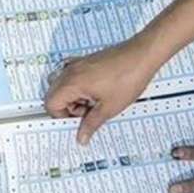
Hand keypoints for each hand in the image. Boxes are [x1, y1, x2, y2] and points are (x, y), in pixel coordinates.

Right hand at [44, 34, 164, 144]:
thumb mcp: (109, 108)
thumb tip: (81, 137)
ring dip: (72, 96)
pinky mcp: (86, 61)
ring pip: (62, 85)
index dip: (63, 117)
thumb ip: (91, 124)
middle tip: (87, 112)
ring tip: (92, 101)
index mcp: (72, 83)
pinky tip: (94, 90)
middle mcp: (70, 71)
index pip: (50, 104)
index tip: (78, 121)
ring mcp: (77, 64)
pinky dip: (77, 85)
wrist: (142, 55)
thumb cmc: (129, 76)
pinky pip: (72, 75)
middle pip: (53, 94)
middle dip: (67, 107)